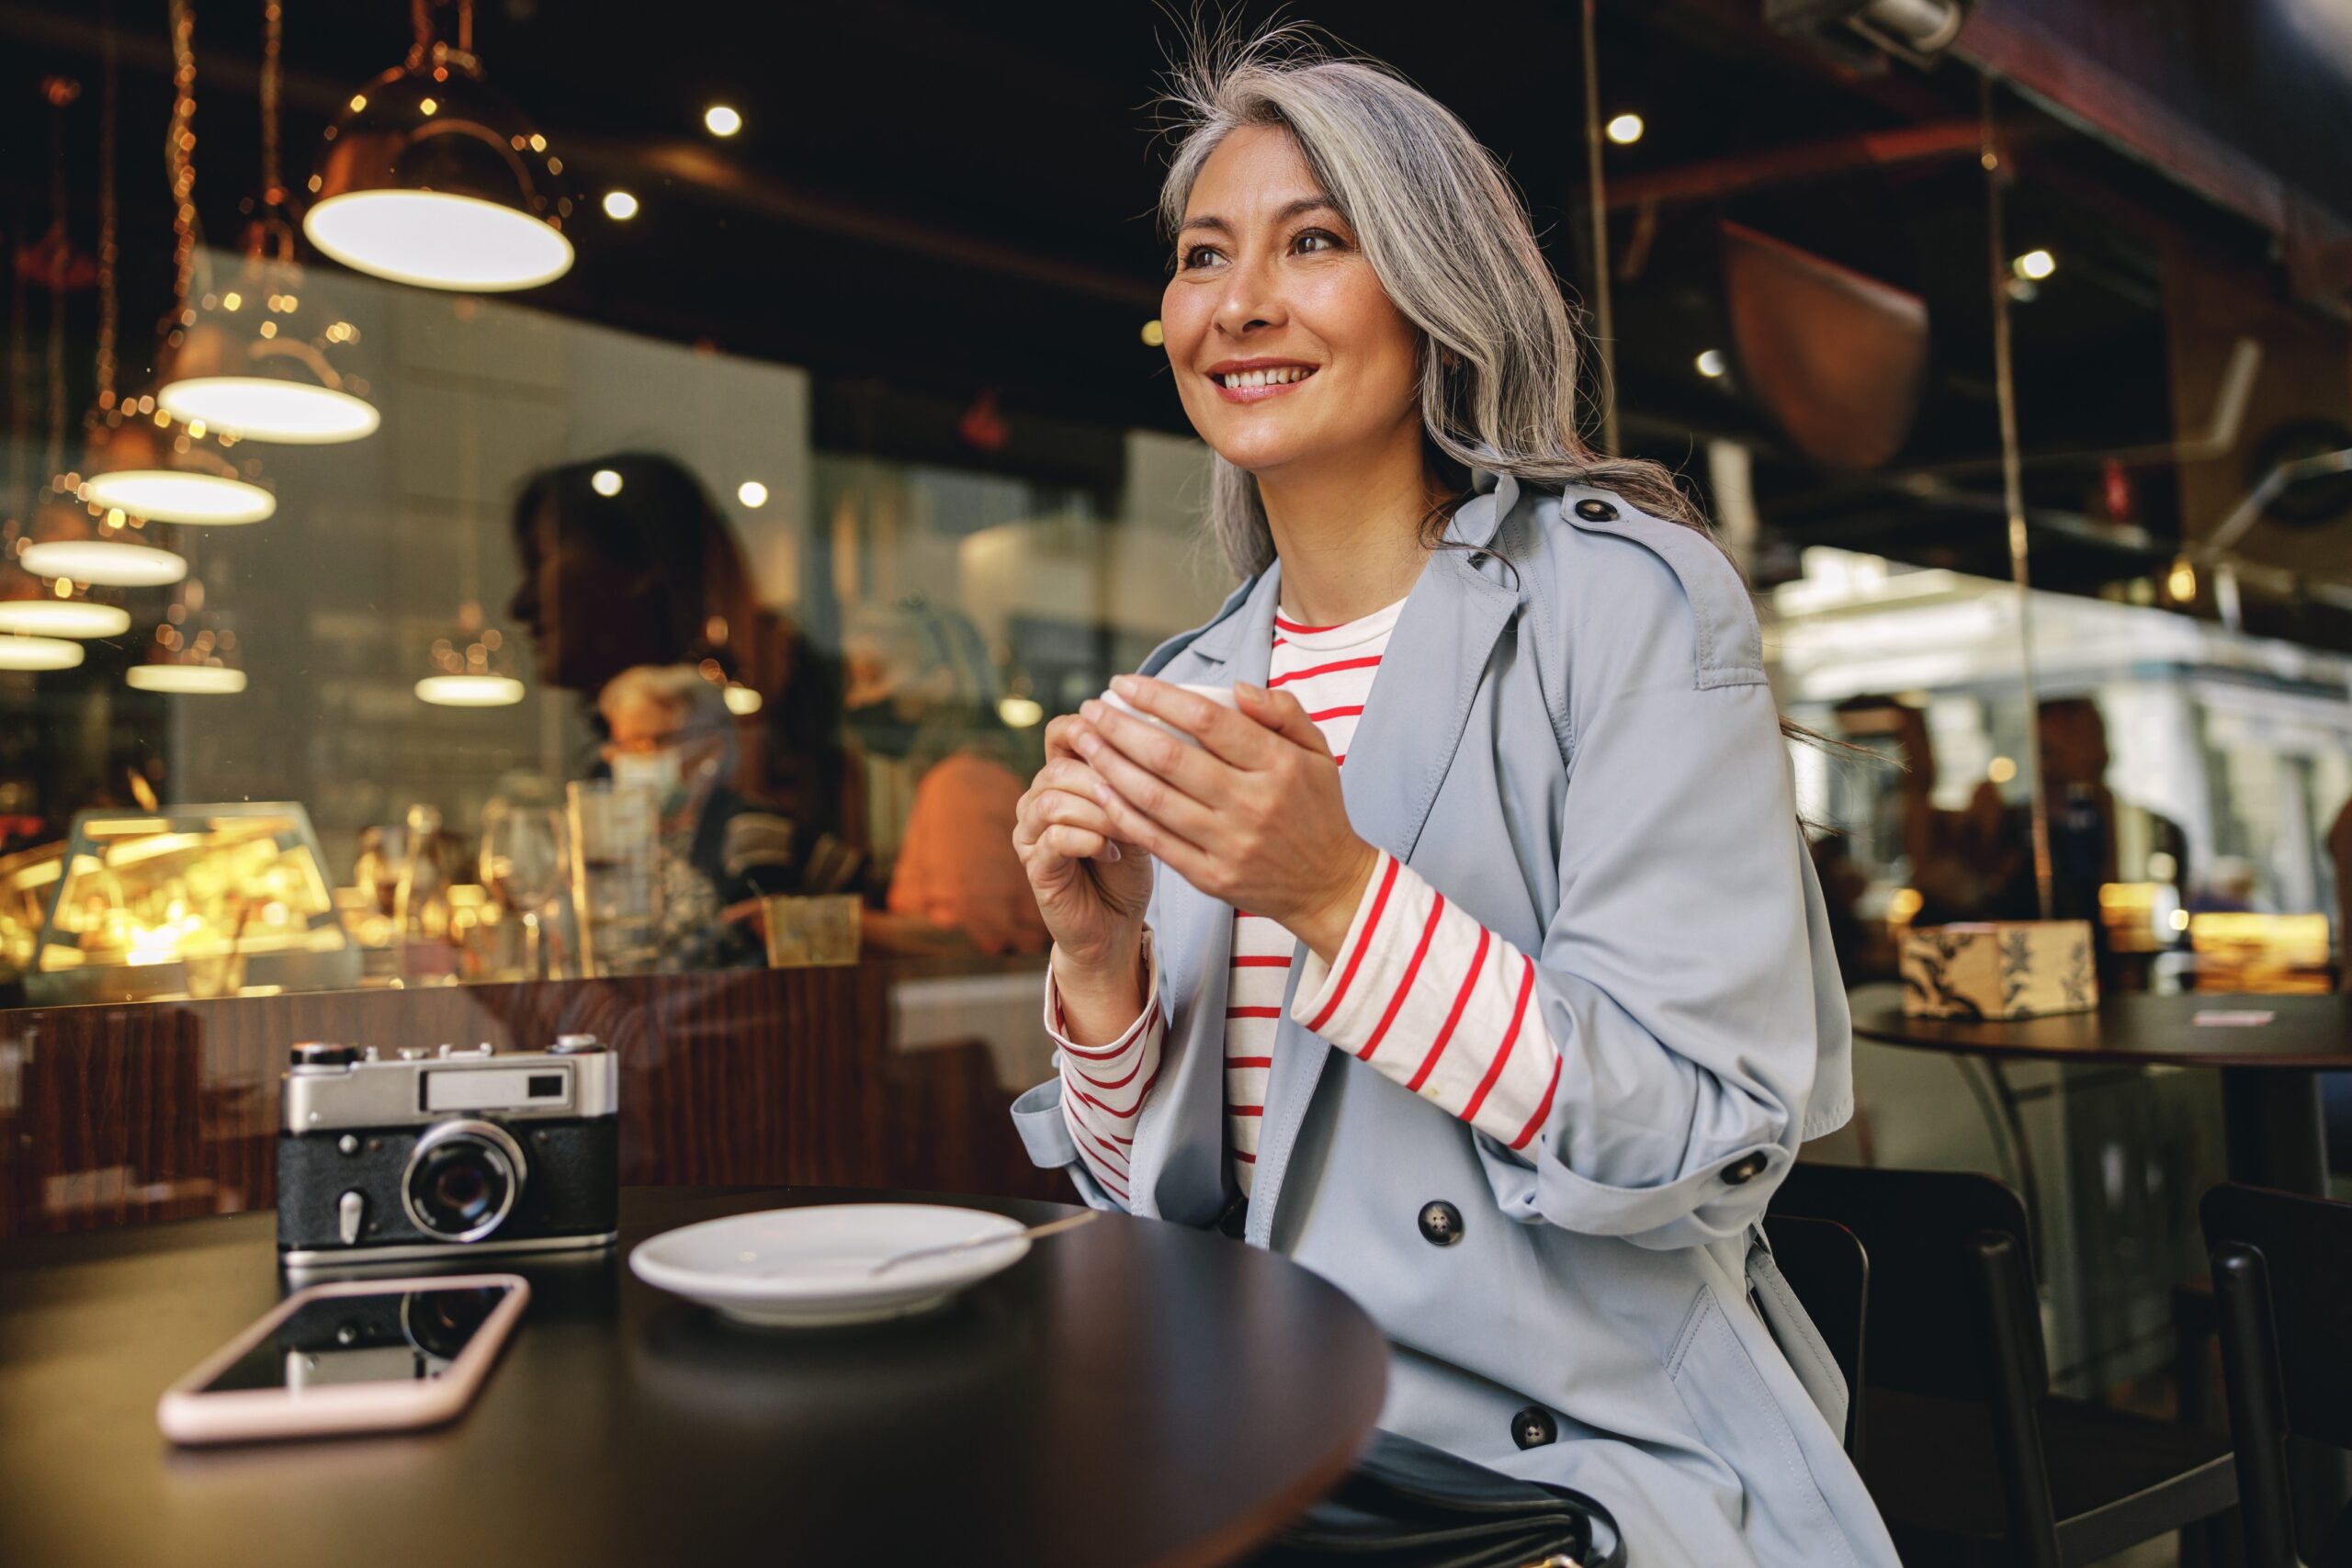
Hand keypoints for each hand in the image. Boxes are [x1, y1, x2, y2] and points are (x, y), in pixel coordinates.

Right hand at [1014, 716, 1154, 975]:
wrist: (1116, 926)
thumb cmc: (1127, 868)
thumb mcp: (1138, 815)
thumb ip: (1133, 781)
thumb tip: (1153, 740)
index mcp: (1063, 780)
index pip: (1060, 734)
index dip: (1086, 728)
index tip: (1121, 737)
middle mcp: (1038, 801)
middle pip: (1059, 769)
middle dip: (1104, 780)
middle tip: (1140, 801)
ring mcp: (1031, 834)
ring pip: (1052, 801)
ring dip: (1098, 812)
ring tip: (1128, 830)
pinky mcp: (1035, 866)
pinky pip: (1054, 839)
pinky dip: (1088, 841)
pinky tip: (1111, 852)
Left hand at [1071, 675, 1377, 963]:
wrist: (1328, 886)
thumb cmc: (1317, 810)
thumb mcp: (1318, 752)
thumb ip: (1283, 712)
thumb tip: (1237, 688)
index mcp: (1279, 765)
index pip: (1208, 720)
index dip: (1159, 697)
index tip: (1124, 684)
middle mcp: (1252, 804)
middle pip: (1170, 757)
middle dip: (1120, 727)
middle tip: (1091, 708)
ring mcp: (1229, 844)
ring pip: (1154, 798)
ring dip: (1111, 765)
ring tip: (1085, 742)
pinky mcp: (1211, 876)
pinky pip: (1155, 840)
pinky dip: (1122, 812)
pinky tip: (1100, 787)